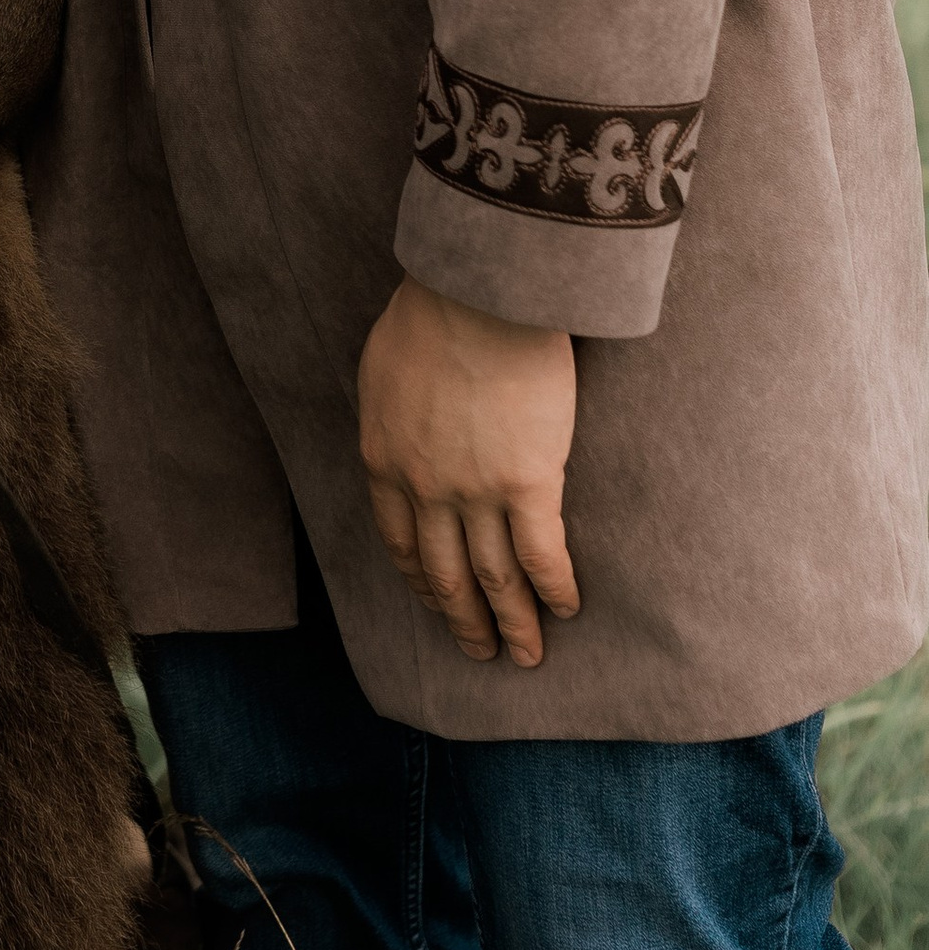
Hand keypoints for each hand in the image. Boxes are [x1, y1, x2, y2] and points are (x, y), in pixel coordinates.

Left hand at [356, 277, 580, 667]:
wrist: (476, 294)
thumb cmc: (431, 312)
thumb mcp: (384, 370)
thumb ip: (392, 412)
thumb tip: (403, 425)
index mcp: (385, 461)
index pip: (400, 541)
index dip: (421, 579)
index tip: (434, 601)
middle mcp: (425, 490)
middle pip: (446, 572)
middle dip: (463, 619)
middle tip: (480, 651)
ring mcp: (475, 491)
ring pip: (493, 577)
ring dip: (511, 622)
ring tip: (525, 654)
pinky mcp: (528, 483)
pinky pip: (542, 554)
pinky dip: (553, 589)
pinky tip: (566, 610)